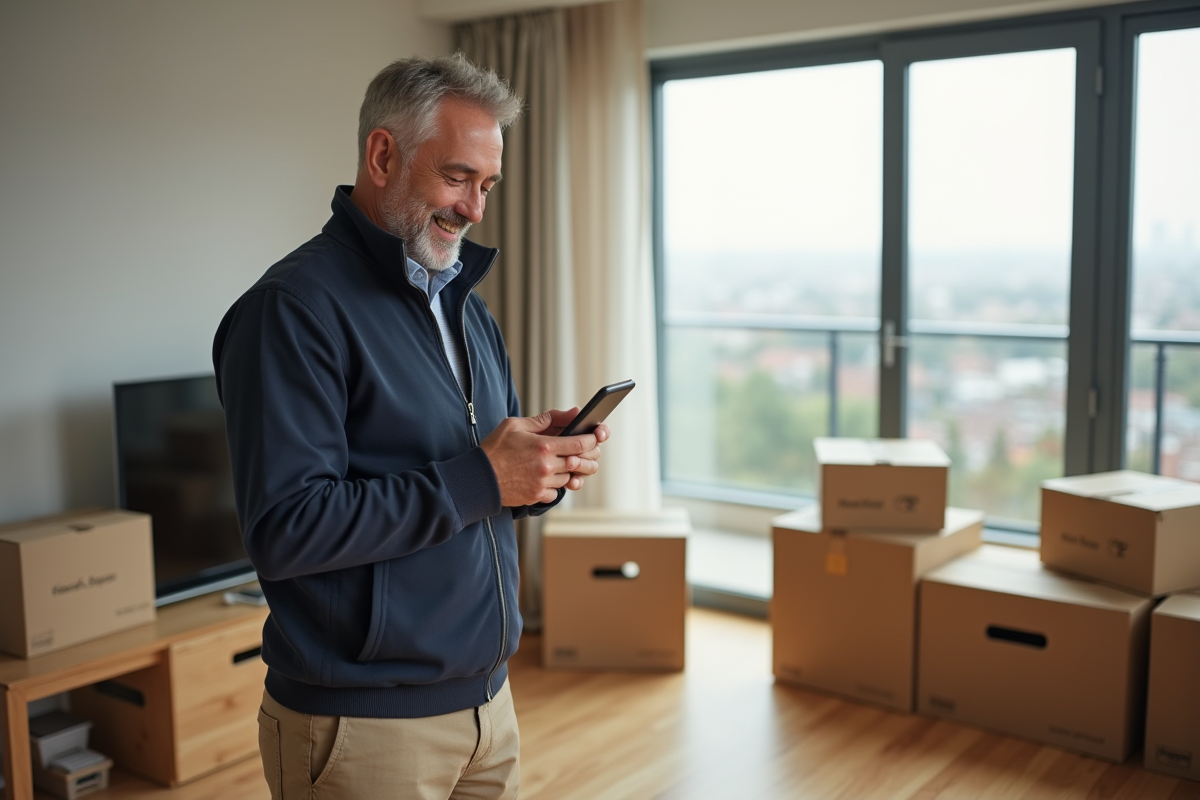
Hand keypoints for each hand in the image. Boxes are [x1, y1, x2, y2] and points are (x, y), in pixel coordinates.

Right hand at [480, 410, 607, 505]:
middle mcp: (547, 467)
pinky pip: (556, 493)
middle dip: (584, 457)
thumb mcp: (516, 425)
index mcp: (544, 446)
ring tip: (556, 462)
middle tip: (581, 451)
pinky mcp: (536, 496)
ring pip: (568, 478)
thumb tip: (573, 412)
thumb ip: (547, 418)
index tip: (594, 436)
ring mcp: (542, 484)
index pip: (581, 444)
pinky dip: (554, 486)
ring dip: (567, 471)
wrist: (477, 477)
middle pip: (579, 463)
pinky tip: (544, 478)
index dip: (591, 440)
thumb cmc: (495, 449)